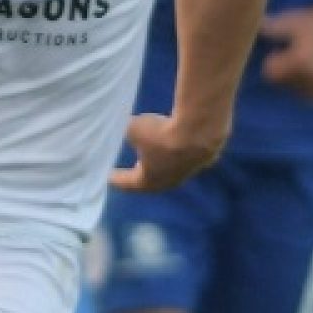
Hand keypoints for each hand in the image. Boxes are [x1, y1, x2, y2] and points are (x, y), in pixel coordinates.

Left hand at [110, 111, 226, 193]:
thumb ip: (127, 132)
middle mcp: (167, 182)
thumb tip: (126, 129)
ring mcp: (187, 172)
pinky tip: (176, 146)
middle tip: (130, 173)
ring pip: (169, 170)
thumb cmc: (159, 134)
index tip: (109, 179)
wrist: (198, 130)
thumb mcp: (133, 129)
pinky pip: (184, 158)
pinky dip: (177, 153)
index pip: (127, 183)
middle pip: (150, 181)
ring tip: (154, 157)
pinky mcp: (202, 160)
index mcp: (147, 181)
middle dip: (139, 176)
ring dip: (161, 164)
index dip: (117, 179)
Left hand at [259, 4, 312, 101]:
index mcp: (300, 60)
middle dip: (284, 71)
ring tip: (306, 63)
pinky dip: (309, 88)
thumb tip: (252, 26)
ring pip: (297, 92)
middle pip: (283, 84)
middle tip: (296, 55)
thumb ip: (271, 27)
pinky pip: (312, 97)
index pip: (270, 74)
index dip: (272, 61)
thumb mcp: (291, 21)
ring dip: (296, 82)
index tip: (281, 51)